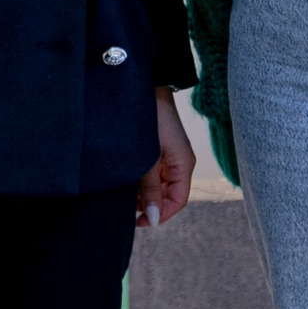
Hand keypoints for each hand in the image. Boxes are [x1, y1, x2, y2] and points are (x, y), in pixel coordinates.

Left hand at [137, 87, 194, 227]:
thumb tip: (153, 219)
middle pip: (167, 195)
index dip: (160, 214)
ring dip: (143, 192)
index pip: (177, 201)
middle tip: (126, 206)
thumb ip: (150, 188)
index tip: (139, 221)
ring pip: (158, 185)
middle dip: (148, 203)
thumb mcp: (149, 157)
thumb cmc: (150, 118)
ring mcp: (168, 156)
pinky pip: (153, 173)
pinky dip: (140, 180)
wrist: (145, 87)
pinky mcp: (158, 150)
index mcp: (183, 165)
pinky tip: (126, 179)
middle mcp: (178, 163)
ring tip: (123, 190)